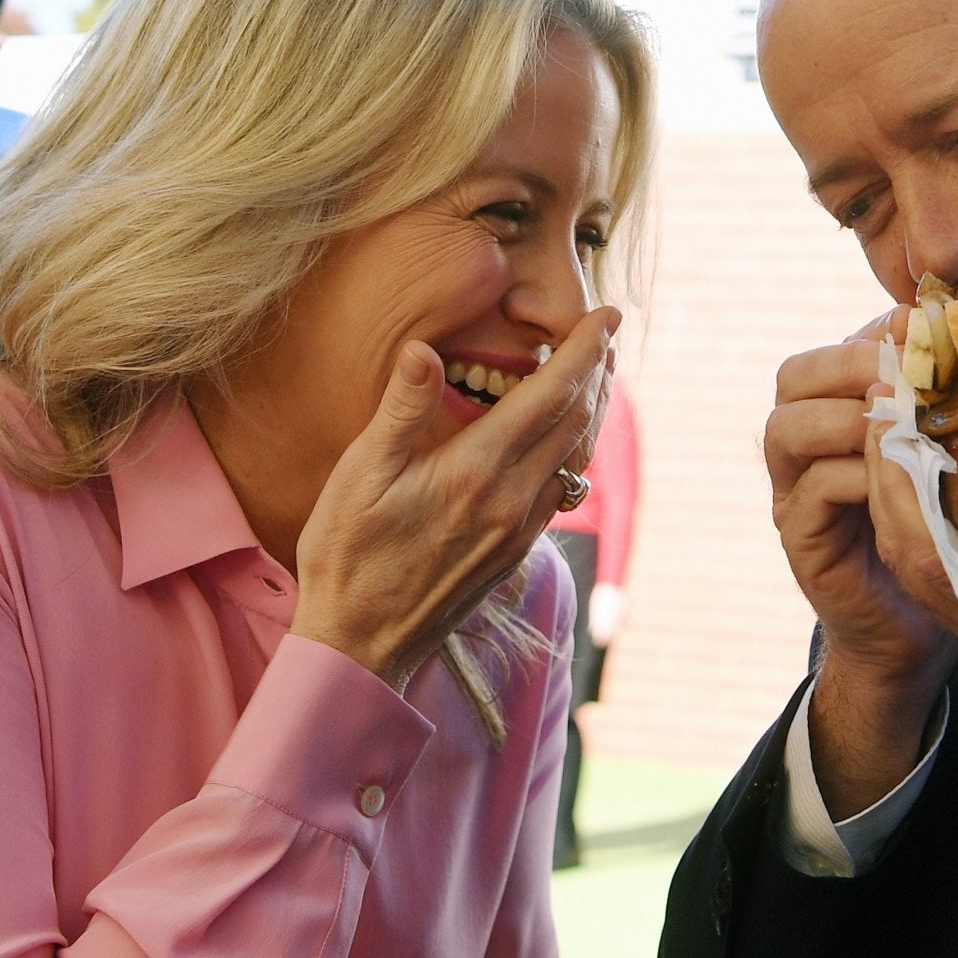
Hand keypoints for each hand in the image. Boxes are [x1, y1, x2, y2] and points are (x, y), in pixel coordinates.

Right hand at [291, 311, 618, 690]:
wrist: (362, 644)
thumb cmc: (348, 555)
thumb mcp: (359, 476)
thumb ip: (401, 410)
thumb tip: (425, 349)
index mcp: (476, 471)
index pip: (550, 395)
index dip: (585, 350)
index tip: (608, 314)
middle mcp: (512, 500)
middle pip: (577, 421)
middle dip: (598, 370)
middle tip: (606, 330)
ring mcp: (519, 528)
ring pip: (576, 456)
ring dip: (593, 408)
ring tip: (597, 371)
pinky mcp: (515, 549)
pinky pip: (562, 487)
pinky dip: (574, 447)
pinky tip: (565, 435)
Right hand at [765, 315, 957, 813]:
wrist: (929, 624)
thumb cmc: (952, 531)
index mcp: (841, 413)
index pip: (838, 348)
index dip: (878, 332)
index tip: (930, 332)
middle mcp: (805, 446)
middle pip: (793, 375)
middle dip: (850, 363)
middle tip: (907, 373)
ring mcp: (792, 490)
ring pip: (787, 427)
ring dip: (847, 417)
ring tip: (905, 425)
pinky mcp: (799, 536)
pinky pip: (811, 490)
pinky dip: (856, 475)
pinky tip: (904, 478)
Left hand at [865, 424, 957, 711]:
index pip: (926, 550)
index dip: (898, 480)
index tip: (889, 417)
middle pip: (905, 553)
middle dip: (885, 477)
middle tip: (881, 408)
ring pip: (911, 561)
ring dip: (895, 496)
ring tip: (894, 429)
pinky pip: (934, 568)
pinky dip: (919, 519)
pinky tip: (918, 472)